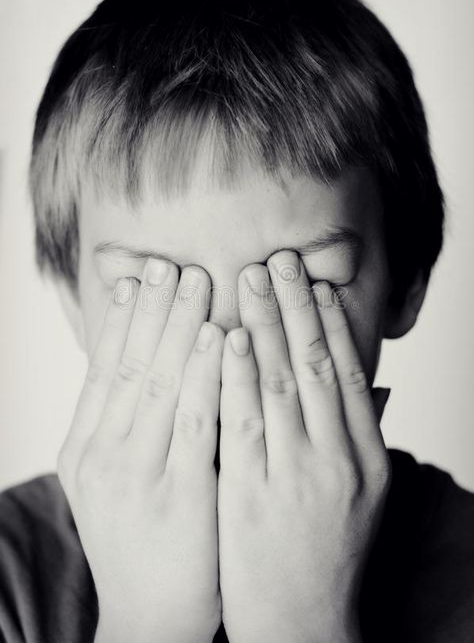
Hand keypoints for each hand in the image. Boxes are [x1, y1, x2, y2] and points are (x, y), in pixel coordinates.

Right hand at [57, 259, 222, 642]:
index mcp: (84, 450)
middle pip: (130, 365)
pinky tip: (219, 337)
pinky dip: (207, 375)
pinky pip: (195, 422)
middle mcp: (104, 457)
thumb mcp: (115, 480)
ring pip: (159, 383)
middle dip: (152, 309)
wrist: (151, 617)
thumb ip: (126, 425)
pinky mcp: (179, 495)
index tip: (138, 276)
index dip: (122, 319)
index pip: (104, 369)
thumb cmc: (141, 540)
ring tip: (196, 279)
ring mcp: (138, 476)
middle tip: (169, 262)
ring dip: (179, 326)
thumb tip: (146, 363)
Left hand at [218, 250, 391, 642]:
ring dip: (266, 325)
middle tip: (278, 259)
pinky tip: (229, 336)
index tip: (313, 282)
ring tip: (251, 279)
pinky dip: (237, 375)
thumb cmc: (328, 551)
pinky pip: (243, 423)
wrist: (302, 621)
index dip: (329, 323)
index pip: (345, 373)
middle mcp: (337, 461)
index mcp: (366, 457)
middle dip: (295, 307)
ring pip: (281, 384)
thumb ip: (362, 432)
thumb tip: (367, 377)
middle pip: (314, 366)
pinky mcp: (250, 495)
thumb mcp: (361, 492)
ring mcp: (295, 477)